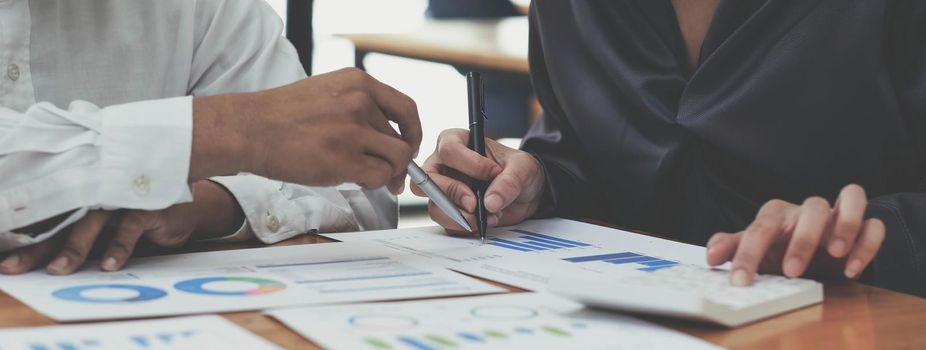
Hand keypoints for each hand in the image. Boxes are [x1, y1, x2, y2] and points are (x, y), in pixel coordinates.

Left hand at [0, 181, 242, 274]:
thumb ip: (86, 237)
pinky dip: (119, 246)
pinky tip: (109, 265)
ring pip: (92, 223)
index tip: (7, 263)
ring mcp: (122, 201)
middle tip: (16, 267)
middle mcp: (99, 199)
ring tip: (59, 270)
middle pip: (62, 223)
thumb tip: (50, 261)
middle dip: (38, 248)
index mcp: (86, 204)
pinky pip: (130, 227)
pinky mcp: (148, 207)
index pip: (51, 223)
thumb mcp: (112, 228)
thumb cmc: (143, 217)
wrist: (189, 207)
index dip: (28, 243)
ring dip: (74, 248)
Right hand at [191, 67, 421, 193]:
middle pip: (402, 138)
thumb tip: (390, 135)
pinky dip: (375, 184)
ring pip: (397, 159)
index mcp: (358, 83)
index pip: (406, 108)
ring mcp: (353, 131)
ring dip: (388, 173)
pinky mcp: (344, 159)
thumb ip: (360, 106)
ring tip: (371, 178)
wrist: (248, 129)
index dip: (413, 131)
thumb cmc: (282, 116)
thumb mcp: (328, 92)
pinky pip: (380, 176)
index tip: (409, 145)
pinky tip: (358, 181)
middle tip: (389, 174)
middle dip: (398, 161)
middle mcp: (360, 102)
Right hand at [412, 129, 545, 232]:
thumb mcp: (523, 168)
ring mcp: (443, 190)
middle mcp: (443, 165)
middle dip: (453, 194)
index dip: (469, 163)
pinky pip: (446, 223)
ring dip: (459, 216)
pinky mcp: (448, 212)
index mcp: (457, 142)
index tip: (492, 173)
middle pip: (429, 179)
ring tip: (487, 216)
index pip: (449, 149)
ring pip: (434, 205)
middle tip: (475, 204)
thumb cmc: (518, 171)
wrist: (525, 195)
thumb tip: (490, 202)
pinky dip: (464, 227)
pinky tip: (483, 222)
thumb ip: (509, 181)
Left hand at [706, 184, 885, 285]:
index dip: (748, 254)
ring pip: (851, 199)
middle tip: (791, 270)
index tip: (740, 280)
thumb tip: (711, 255)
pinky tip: (852, 269)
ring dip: (845, 224)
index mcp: (777, 215)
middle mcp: (808, 211)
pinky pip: (874, 225)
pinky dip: (867, 243)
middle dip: (803, 240)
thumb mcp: (755, 249)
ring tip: (835, 254)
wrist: (810, 249)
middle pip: (811, 207)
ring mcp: (837, 216)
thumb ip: (733, 248)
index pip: (760, 228)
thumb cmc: (779, 246)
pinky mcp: (863, 227)